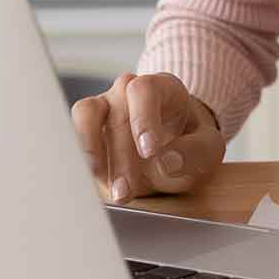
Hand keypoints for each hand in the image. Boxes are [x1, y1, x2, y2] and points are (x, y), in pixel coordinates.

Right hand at [71, 71, 225, 204]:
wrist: (172, 154)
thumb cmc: (189, 146)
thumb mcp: (207, 151)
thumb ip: (193, 153)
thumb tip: (167, 160)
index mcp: (162, 87)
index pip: (145, 89)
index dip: (143, 118)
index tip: (149, 151)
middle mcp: (128, 91)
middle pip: (117, 113)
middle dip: (121, 158)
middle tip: (127, 191)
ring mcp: (104, 107)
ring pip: (86, 116)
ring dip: (93, 154)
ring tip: (108, 188)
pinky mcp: (86, 130)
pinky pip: (71, 135)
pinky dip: (78, 158)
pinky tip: (90, 182)